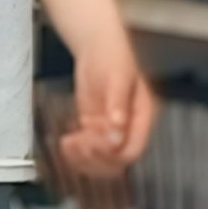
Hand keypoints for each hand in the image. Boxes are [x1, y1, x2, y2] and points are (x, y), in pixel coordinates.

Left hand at [60, 22, 158, 176]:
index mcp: (142, 118)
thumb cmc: (113, 56)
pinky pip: (87, 151)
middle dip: (96, 158)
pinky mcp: (94, 129)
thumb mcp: (118, 78)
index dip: (113, 154)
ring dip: (83, 159)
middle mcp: (128, 128)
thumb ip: (118, 105)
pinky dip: (75, 152)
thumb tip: (117, 133)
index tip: (93, 144)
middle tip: (78, 144)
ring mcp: (110, 130)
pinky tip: (65, 142)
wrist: (98, 47)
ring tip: (68, 144)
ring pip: (100, 161)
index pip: (132, 150)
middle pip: (116, 161)